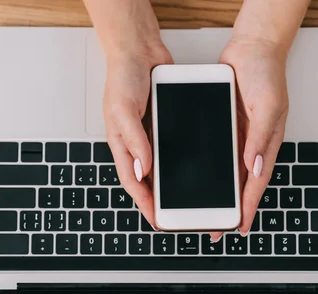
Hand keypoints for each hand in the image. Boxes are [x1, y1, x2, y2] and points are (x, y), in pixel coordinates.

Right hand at [103, 45, 172, 226]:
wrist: (139, 50)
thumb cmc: (123, 77)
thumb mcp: (124, 110)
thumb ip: (134, 140)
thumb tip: (142, 169)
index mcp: (121, 144)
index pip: (133, 182)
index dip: (144, 204)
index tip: (157, 220)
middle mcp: (136, 143)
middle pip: (148, 180)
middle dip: (160, 199)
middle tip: (176, 214)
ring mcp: (151, 135)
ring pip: (162, 166)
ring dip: (172, 182)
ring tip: (188, 197)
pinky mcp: (165, 125)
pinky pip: (175, 147)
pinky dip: (182, 159)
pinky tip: (196, 166)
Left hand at [213, 38, 288, 239]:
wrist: (252, 47)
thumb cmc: (267, 73)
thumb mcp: (267, 106)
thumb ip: (259, 138)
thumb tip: (253, 168)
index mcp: (266, 144)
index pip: (255, 183)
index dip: (247, 207)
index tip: (239, 227)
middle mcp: (251, 144)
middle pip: (240, 183)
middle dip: (229, 208)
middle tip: (215, 227)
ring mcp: (237, 136)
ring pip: (227, 171)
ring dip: (218, 190)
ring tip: (202, 209)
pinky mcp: (224, 125)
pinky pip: (216, 150)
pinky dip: (208, 166)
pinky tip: (196, 176)